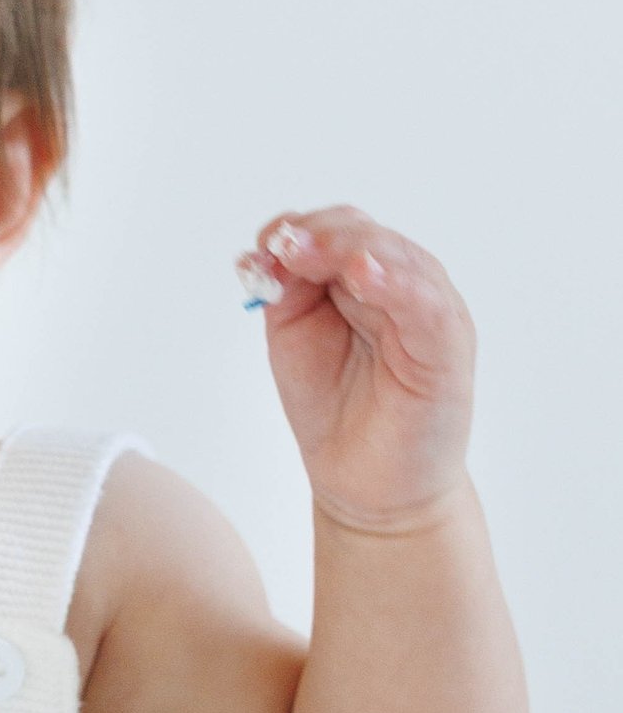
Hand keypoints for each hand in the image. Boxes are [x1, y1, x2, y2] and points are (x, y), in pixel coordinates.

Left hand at [239, 207, 473, 528]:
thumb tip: (271, 247)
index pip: (338, 229)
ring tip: (311, 252)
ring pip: (399, 258)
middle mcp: (404, 285)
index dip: (300, 230)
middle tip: (282, 247)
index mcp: (367, 276)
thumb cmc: (335, 406)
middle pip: (366, 235)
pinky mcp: (448, 348)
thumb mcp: (294, 333)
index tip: (264, 245)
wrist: (366, 483)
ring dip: (351, 249)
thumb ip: (288, 287)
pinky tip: (364, 276)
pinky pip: (428, 305)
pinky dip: (396, 284)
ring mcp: (431, 313)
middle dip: (319, 236)